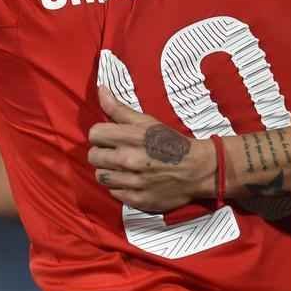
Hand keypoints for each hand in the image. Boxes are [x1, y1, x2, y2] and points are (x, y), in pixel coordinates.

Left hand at [87, 86, 215, 212]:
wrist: (197, 170)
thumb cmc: (171, 143)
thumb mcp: (148, 121)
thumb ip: (120, 109)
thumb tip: (100, 90)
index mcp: (131, 137)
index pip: (94, 134)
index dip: (101, 135)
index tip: (110, 138)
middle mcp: (128, 159)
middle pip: (93, 156)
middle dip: (102, 153)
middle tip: (115, 153)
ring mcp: (132, 181)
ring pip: (101, 176)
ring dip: (108, 171)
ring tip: (122, 168)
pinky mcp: (137, 199)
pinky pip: (113, 192)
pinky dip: (119, 187)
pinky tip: (131, 180)